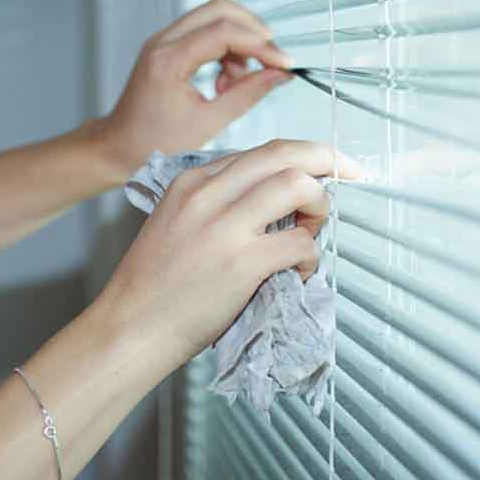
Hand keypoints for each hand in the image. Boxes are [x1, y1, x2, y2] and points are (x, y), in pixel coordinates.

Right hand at [94, 140, 360, 365]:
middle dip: (328, 159)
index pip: (262, 151)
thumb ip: (219, 205)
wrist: (128, 328)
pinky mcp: (241, 263)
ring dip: (321, 205)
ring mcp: (225, 227)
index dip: (302, 158)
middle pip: (285, 153)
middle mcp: (208, 194)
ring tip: (314, 229)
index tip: (324, 169)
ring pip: (298, 185)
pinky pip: (299, 243)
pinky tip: (299, 271)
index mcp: (192, 182)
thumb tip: (275, 204)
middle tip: (351, 173)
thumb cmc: (153, 286)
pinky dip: (311, 256)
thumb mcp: (176, 223)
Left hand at [95, 0, 295, 181]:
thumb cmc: (155, 143)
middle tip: (270, 63)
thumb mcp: (208, 124)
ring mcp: (164, 40)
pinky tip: (224, 82)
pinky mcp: (168, 46)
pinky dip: (225, 49)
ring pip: (214, 16)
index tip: (285, 64)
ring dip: (239, 42)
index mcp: (169, 60)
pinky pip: (205, 31)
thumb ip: (247, 96)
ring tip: (236, 83)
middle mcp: (163, 40)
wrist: (118, 146)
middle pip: (220, 9)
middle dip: (253, 32)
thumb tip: (280, 75)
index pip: (225, 32)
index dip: (262, 45)